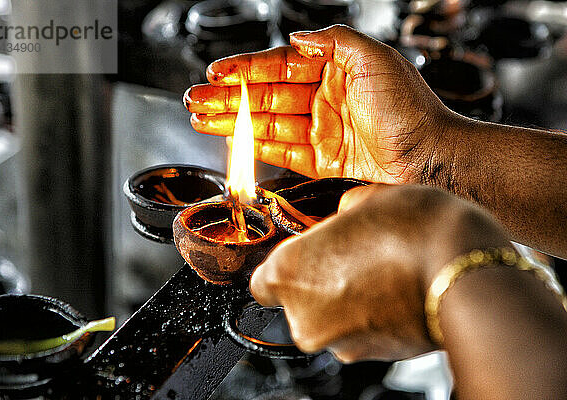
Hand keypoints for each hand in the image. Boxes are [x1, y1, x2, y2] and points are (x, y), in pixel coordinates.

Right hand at [184, 25, 450, 182]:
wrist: (431, 156)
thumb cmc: (411, 107)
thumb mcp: (375, 57)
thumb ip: (333, 41)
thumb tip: (298, 38)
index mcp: (334, 70)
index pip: (279, 66)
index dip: (245, 68)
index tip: (216, 72)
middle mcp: (324, 98)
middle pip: (265, 96)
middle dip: (228, 98)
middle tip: (195, 99)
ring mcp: (321, 130)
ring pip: (267, 124)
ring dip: (233, 122)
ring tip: (200, 119)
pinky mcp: (322, 160)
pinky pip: (282, 151)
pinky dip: (256, 146)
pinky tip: (232, 140)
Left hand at [250, 184, 510, 361]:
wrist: (468, 275)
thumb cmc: (416, 232)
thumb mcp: (367, 198)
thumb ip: (340, 213)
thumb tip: (344, 217)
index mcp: (288, 271)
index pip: (263, 280)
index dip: (288, 264)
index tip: (309, 251)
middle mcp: (303, 316)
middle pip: (297, 300)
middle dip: (320, 279)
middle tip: (354, 254)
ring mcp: (338, 342)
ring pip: (328, 318)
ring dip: (346, 298)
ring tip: (383, 270)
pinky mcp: (371, 357)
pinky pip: (356, 332)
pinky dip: (368, 316)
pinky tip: (395, 291)